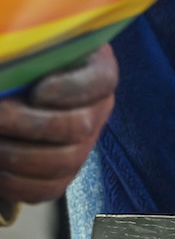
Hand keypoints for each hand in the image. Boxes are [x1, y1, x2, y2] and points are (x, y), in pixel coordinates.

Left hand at [0, 45, 117, 206]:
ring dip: (18, 155)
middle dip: (30, 125)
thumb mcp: (32, 48)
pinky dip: (14, 184)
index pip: (100, 81)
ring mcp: (83, 145)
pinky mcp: (62, 174)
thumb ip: (26, 55)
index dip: (70, 90)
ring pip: (63, 162)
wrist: (20, 89)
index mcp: (97, 70)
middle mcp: (98, 110)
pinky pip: (45, 190)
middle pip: (79, 126)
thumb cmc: (26, 60)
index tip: (36, 91)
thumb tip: (10, 76)